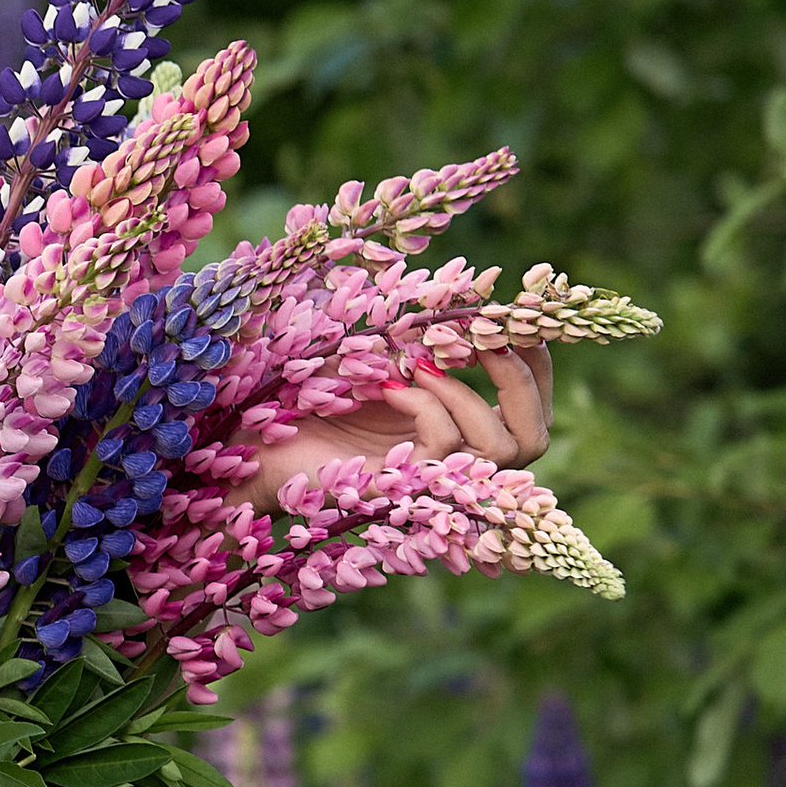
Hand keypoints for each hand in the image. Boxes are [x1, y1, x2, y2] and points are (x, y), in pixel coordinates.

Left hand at [244, 341, 552, 506]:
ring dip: (466, 392)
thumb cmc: (303, 397)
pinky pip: (446, 444)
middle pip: (531, 439)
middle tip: (487, 338)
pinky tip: (390, 385)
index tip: (519, 320)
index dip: (535, 366)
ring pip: (500, 448)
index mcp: (454, 433)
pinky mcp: (403, 490)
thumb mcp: (371, 355)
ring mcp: (431, 484)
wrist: (250, 446)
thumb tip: (467, 295)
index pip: (529, 412)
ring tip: (421, 363)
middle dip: (520, 379)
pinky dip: (428, 405)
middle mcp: (451, 465)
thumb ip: (418, 336)